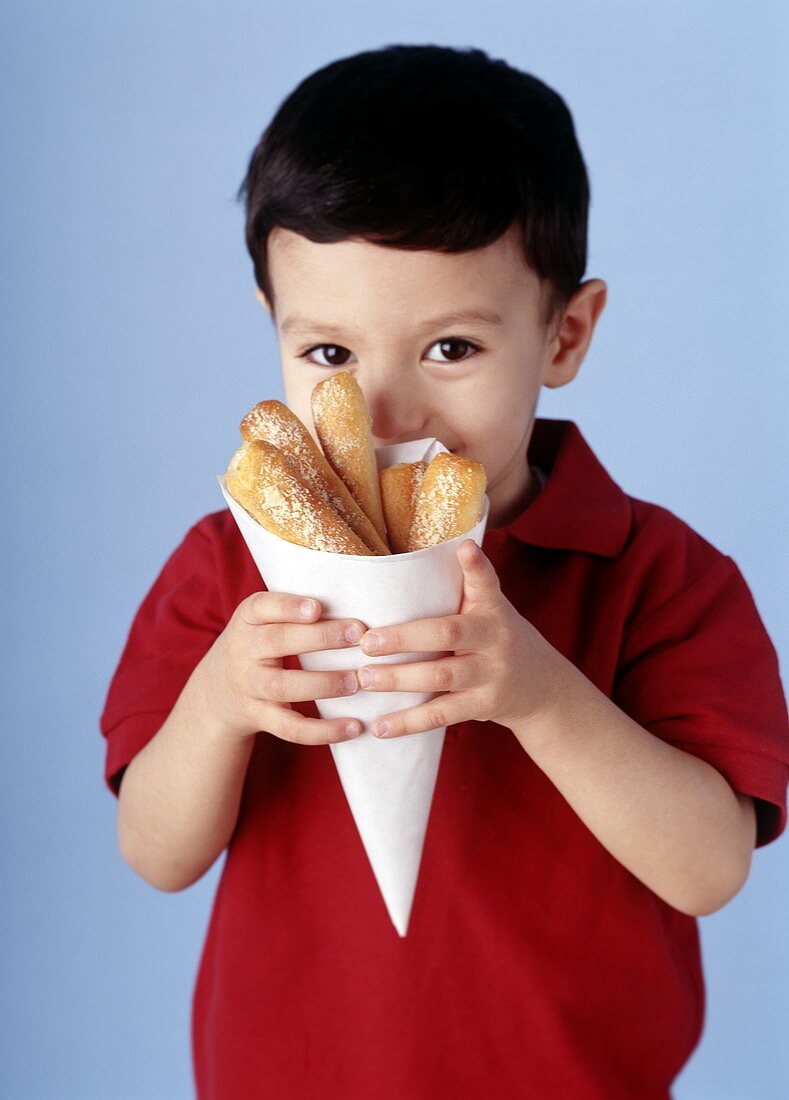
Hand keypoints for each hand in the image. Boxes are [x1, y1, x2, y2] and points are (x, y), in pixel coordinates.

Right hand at [192, 591, 367, 744]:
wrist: (215, 693)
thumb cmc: (258, 646)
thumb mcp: (262, 622)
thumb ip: (293, 612)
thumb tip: (356, 600)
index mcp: (247, 620)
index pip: (261, 607)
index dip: (288, 606)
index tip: (318, 607)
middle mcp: (242, 651)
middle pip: (277, 643)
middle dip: (319, 638)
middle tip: (357, 634)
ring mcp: (249, 687)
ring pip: (283, 687)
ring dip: (323, 684)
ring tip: (356, 681)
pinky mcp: (259, 717)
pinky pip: (290, 728)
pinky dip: (323, 731)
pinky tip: (353, 727)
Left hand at [355, 539, 573, 738]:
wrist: (544, 688)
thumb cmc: (499, 639)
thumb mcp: (491, 609)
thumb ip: (466, 587)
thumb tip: (438, 550)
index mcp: (493, 608)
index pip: (486, 583)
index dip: (477, 565)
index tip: (466, 548)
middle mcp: (496, 637)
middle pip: (448, 633)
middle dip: (404, 637)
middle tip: (365, 642)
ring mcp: (492, 674)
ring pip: (441, 676)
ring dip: (399, 679)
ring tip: (363, 679)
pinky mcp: (485, 705)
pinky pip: (442, 714)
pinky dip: (410, 721)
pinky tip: (380, 727)